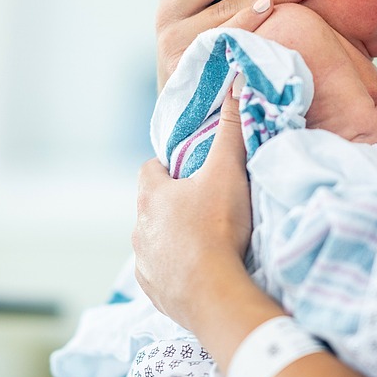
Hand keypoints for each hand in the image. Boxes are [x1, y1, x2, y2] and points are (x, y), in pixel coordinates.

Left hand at [133, 92, 254, 331]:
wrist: (214, 293)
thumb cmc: (218, 228)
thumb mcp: (228, 171)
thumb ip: (232, 127)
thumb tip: (237, 83)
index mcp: (151, 196)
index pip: (152, 169)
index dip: (171, 167)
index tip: (193, 170)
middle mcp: (139, 229)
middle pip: (154, 208)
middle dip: (175, 205)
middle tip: (208, 206)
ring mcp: (144, 263)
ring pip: (156, 242)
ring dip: (175, 239)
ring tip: (207, 242)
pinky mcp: (154, 292)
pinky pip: (161, 275)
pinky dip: (176, 271)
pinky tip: (200, 273)